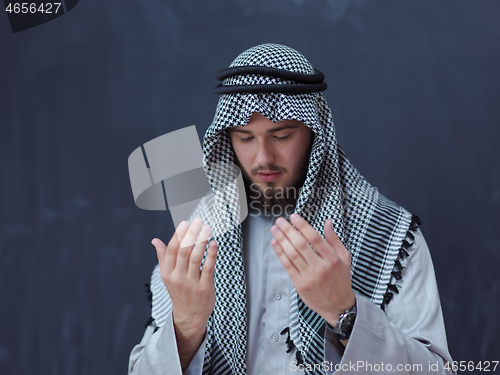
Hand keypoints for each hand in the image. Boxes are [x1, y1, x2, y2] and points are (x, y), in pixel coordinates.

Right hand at [152, 218, 217, 336]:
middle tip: (198, 220)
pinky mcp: (204, 287)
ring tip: (207, 228)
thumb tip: (155, 241)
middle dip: (191, 234)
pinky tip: (214, 243)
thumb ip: (163, 257)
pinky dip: (211, 254)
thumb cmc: (180, 291)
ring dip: (202, 241)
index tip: (185, 222)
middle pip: (183, 251)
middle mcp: (177, 278)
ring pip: (196, 258)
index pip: (171, 251)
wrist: (190, 315)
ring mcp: (191, 283)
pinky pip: (208, 268)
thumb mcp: (168, 276)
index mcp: (167, 273)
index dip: (178, 235)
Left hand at [270, 214, 354, 326]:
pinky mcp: (300, 284)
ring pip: (292, 254)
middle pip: (300, 244)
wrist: (338, 305)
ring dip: (281, 240)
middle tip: (279, 221)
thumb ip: (334, 239)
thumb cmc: (341, 280)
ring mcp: (309, 276)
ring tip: (275, 230)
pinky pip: (287, 265)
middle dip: (288, 230)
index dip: (302, 225)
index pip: (314, 237)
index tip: (294, 217)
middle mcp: (320, 267)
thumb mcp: (344, 257)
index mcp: (332, 258)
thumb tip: (327, 222)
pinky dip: (280, 253)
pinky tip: (275, 244)